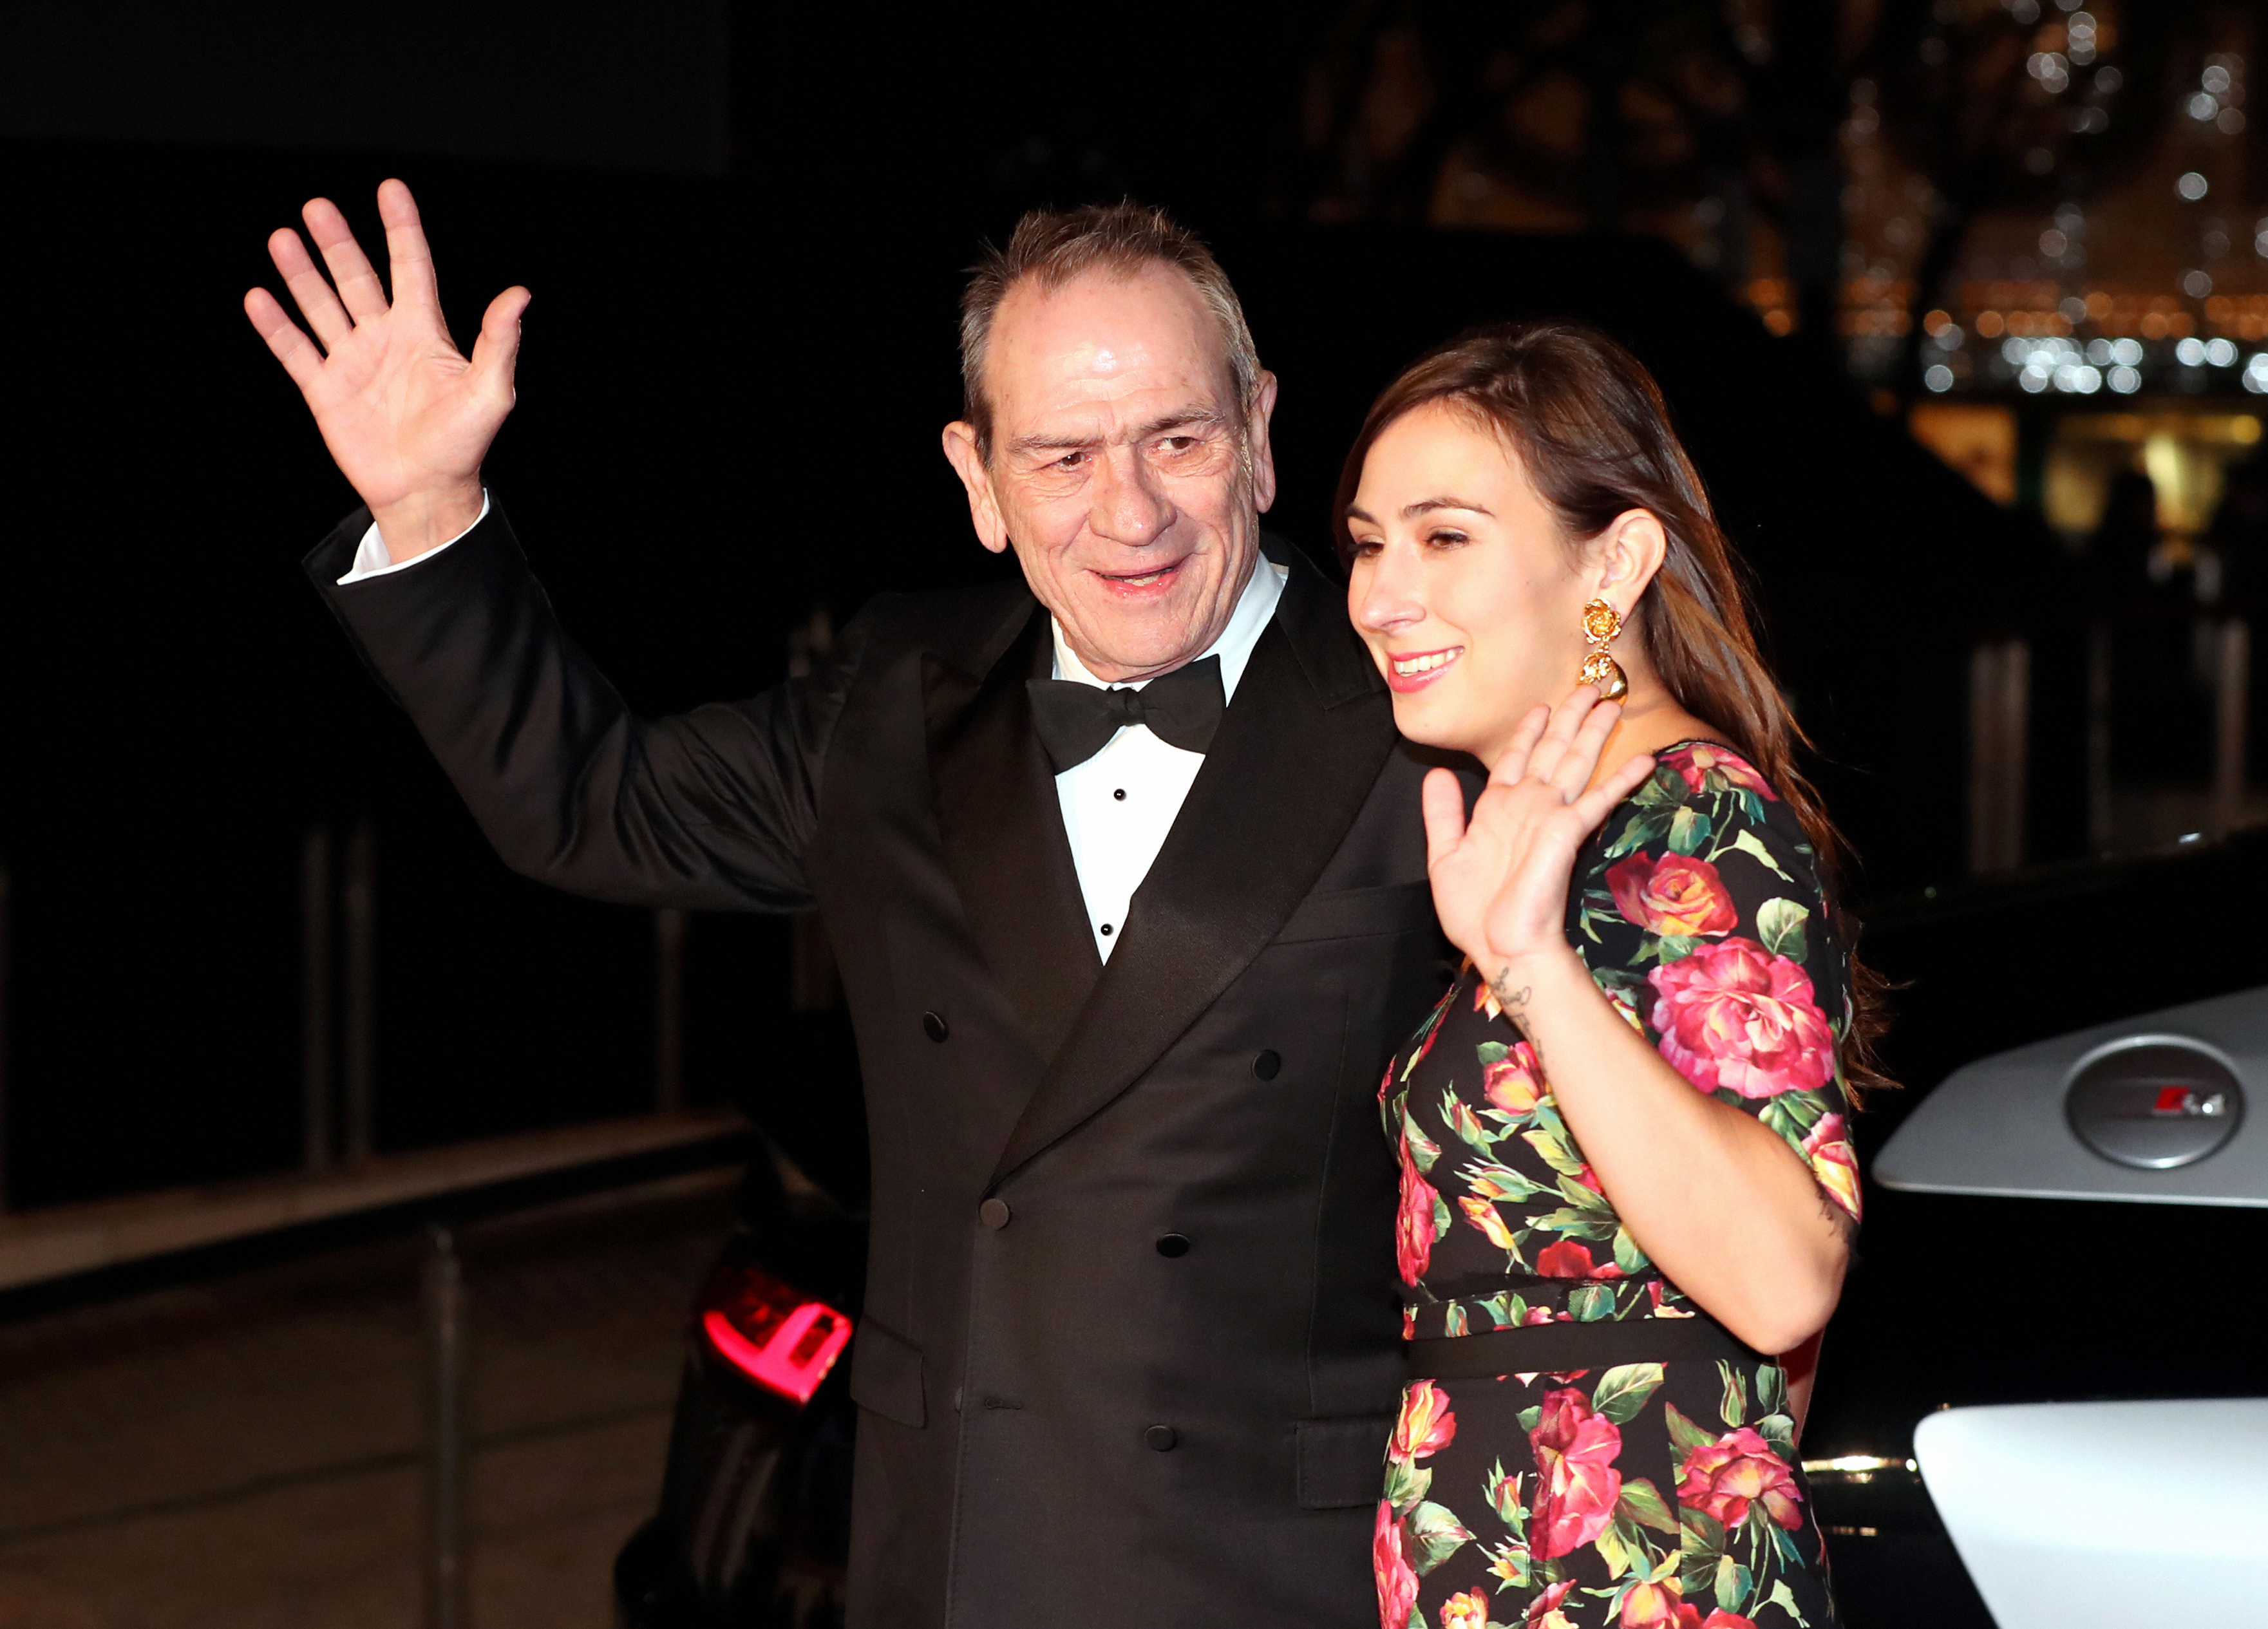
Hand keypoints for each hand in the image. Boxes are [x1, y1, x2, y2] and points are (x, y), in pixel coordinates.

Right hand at [244, 179, 528, 557]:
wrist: (427, 492)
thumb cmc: (464, 444)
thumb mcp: (491, 391)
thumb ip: (499, 341)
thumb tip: (520, 293)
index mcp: (424, 333)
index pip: (412, 268)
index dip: (401, 229)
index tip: (390, 188)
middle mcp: (385, 340)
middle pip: (357, 279)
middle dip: (338, 243)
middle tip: (317, 207)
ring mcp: (353, 363)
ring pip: (322, 306)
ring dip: (302, 274)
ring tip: (282, 237)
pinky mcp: (326, 392)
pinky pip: (296, 352)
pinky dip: (276, 326)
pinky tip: (258, 297)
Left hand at [1421, 686, 1656, 991]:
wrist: (1499, 946)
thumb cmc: (1474, 912)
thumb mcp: (1445, 854)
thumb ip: (1442, 812)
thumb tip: (1436, 773)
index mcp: (1498, 808)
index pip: (1518, 758)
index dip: (1529, 731)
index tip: (1541, 706)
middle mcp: (1528, 805)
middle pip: (1554, 749)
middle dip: (1571, 716)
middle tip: (1591, 684)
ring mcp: (1550, 816)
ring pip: (1576, 761)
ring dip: (1594, 731)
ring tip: (1612, 701)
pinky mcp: (1567, 832)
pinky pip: (1598, 798)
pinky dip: (1621, 778)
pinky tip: (1643, 758)